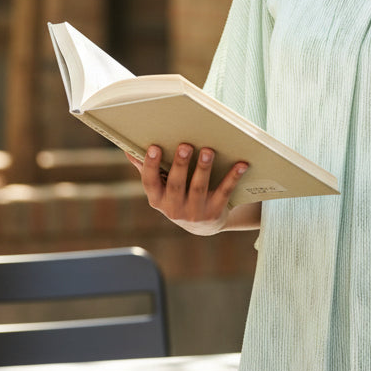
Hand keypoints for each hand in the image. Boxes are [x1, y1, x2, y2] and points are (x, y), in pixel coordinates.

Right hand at [130, 144, 247, 235]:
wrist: (204, 225)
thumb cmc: (179, 196)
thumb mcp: (162, 188)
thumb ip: (148, 170)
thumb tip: (128, 150)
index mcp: (157, 199)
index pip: (150, 182)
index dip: (150, 166)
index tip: (154, 148)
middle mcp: (174, 209)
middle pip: (176, 184)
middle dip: (180, 165)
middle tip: (185, 145)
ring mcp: (195, 213)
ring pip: (199, 188)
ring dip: (203, 168)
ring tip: (208, 150)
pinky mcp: (214, 213)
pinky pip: (224, 192)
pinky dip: (233, 177)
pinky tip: (241, 164)